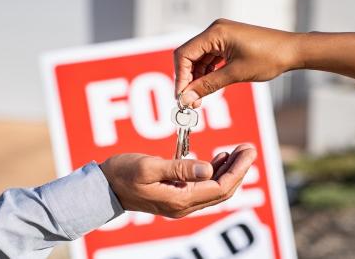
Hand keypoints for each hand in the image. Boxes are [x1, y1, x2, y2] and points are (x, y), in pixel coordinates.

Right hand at [100, 144, 256, 217]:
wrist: (104, 187)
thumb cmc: (123, 174)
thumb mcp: (150, 167)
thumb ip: (180, 168)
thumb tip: (209, 168)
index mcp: (179, 200)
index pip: (220, 187)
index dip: (238, 169)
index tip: (248, 151)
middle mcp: (183, 205)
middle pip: (222, 190)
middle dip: (239, 169)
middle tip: (250, 148)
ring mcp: (180, 202)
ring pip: (214, 188)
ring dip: (229, 170)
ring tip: (240, 151)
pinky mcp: (176, 195)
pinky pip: (202, 187)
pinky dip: (214, 172)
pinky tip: (220, 158)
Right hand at [174, 18, 302, 106]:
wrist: (292, 51)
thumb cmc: (269, 57)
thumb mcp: (235, 74)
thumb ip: (208, 86)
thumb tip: (187, 98)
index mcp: (215, 33)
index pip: (184, 54)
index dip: (181, 78)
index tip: (182, 97)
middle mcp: (215, 31)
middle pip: (189, 57)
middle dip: (188, 80)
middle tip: (190, 101)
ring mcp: (221, 37)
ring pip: (198, 60)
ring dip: (197, 79)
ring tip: (199, 99)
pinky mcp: (227, 43)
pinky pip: (209, 59)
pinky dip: (207, 74)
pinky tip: (208, 87)